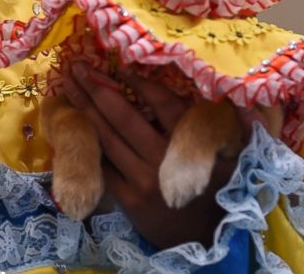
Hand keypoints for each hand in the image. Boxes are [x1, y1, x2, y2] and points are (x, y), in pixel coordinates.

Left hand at [61, 62, 239, 249]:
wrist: (206, 239)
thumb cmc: (218, 186)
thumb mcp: (234, 154)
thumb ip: (230, 122)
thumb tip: (230, 88)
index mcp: (192, 144)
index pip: (162, 104)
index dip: (139, 82)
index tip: (119, 64)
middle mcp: (165, 161)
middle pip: (124, 117)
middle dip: (98, 88)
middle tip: (78, 65)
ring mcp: (144, 181)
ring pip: (107, 138)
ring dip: (85, 109)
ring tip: (68, 86)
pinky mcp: (128, 200)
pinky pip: (103, 165)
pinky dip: (88, 143)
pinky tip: (72, 123)